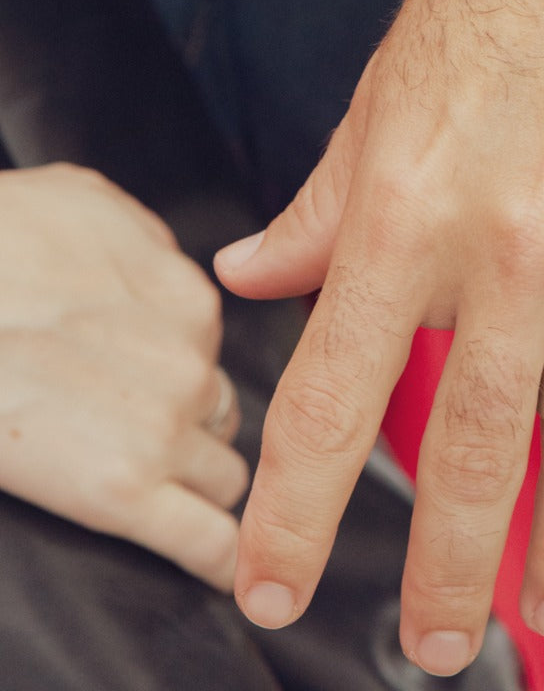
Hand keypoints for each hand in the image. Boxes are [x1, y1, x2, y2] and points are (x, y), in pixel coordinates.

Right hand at [0, 164, 247, 589]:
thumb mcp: (84, 205)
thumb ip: (140, 242)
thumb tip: (155, 260)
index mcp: (190, 304)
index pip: (216, 358)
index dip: (187, 380)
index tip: (165, 393)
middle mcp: (193, 365)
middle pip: (225, 419)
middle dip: (199, 435)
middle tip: (154, 446)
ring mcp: (165, 429)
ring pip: (224, 477)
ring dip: (202, 489)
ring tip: (169, 500)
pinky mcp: (125, 492)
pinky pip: (203, 539)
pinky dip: (218, 560)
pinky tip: (224, 574)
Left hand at [218, 0, 543, 674]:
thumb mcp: (393, 79)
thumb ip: (328, 196)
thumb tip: (252, 278)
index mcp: (409, 203)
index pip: (328, 397)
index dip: (292, 510)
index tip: (273, 589)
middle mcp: (513, 245)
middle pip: (468, 452)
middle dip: (445, 570)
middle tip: (441, 646)